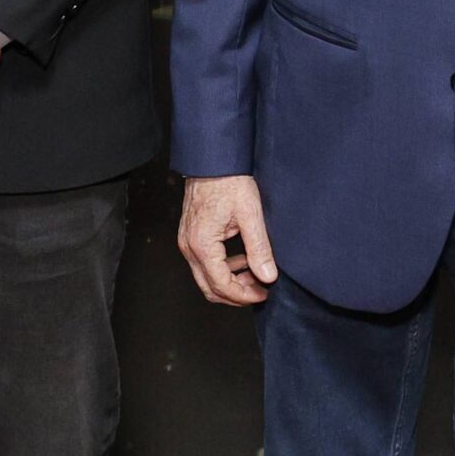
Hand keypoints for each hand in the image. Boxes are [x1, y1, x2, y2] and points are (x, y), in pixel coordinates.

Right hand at [178, 174, 277, 305]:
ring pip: (206, 277)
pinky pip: (204, 263)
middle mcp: (189, 247)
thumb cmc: (229, 181)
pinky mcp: (191, 236)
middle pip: (209, 288)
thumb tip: (267, 276)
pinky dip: (223, 268)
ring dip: (230, 281)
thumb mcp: (250, 215)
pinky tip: (242, 260)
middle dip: (236, 294)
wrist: (213, 160)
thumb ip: (259, 248)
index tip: (263, 293)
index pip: (221, 285)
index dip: (244, 295)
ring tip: (255, 274)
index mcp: (202, 245)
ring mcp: (187, 242)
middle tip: (260, 289)